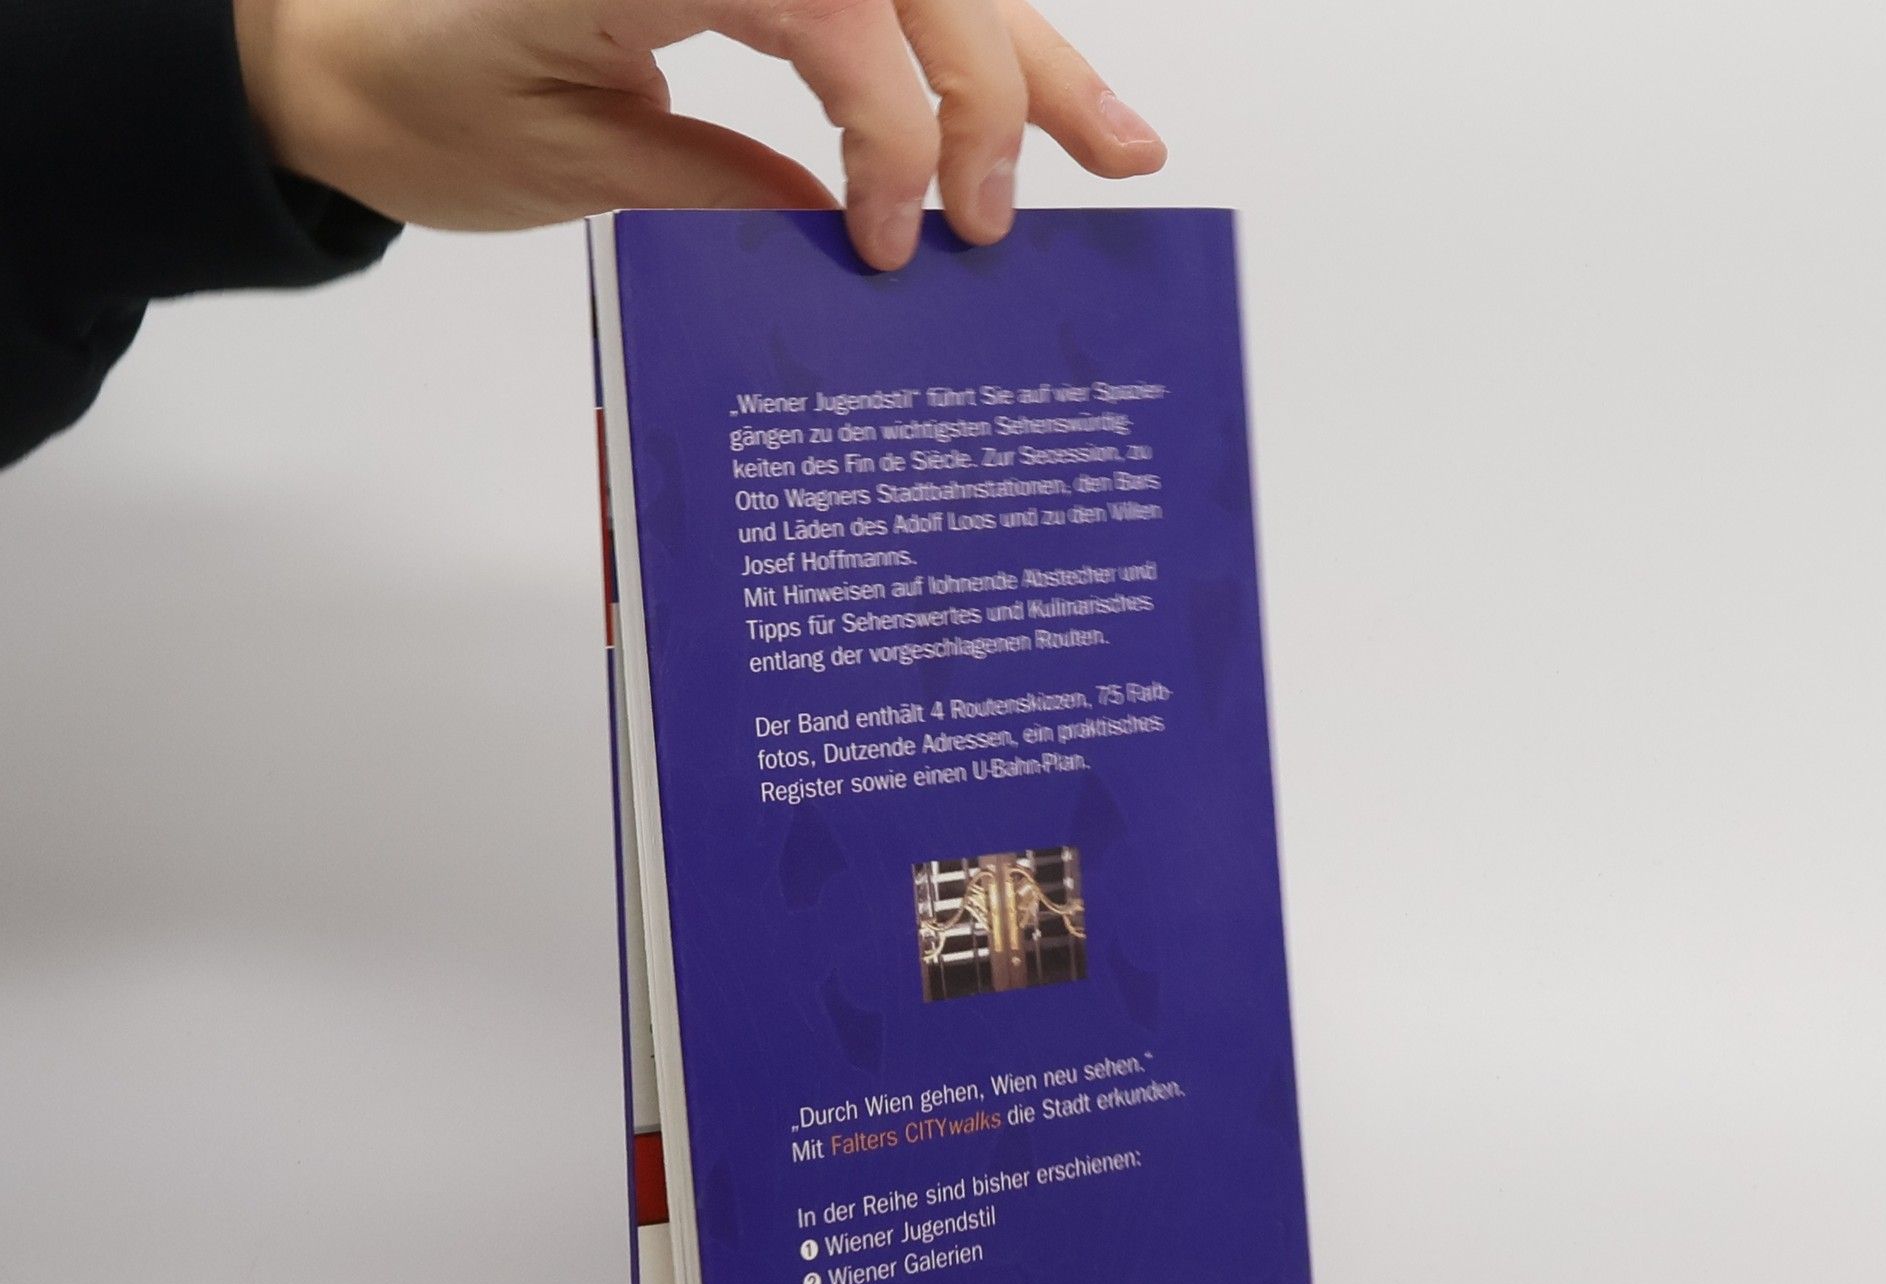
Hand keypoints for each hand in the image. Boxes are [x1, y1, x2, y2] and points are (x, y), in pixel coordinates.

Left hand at [232, 0, 1166, 269]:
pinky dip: (973, 59)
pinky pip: (892, 6)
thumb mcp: (567, 163)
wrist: (348, 54)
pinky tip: (1047, 117)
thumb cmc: (429, 101)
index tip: (892, 244)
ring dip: (1034, 64)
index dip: (890, 123)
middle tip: (994, 229)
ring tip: (1125, 152)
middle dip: (987, 94)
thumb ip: (718, 188)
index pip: (833, 3)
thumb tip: (851, 241)